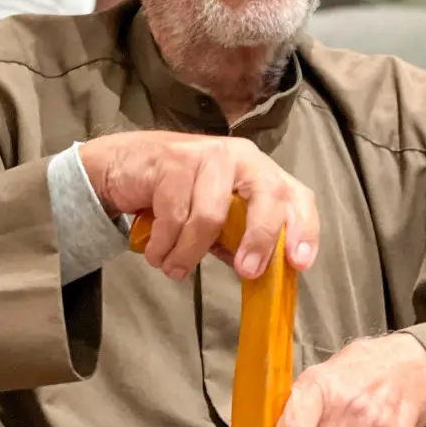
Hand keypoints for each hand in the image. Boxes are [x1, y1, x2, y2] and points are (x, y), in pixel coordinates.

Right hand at [78, 131, 318, 280]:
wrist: (121, 166)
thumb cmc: (174, 195)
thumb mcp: (213, 219)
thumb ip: (236, 239)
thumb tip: (259, 273)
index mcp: (259, 172)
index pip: (296, 195)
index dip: (304, 229)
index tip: (298, 263)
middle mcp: (241, 156)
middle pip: (267, 196)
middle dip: (260, 238)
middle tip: (247, 271)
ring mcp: (208, 153)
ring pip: (212, 216)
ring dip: (189, 253)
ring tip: (172, 267)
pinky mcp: (175, 159)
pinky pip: (176, 215)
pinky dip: (165, 245)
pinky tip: (158, 252)